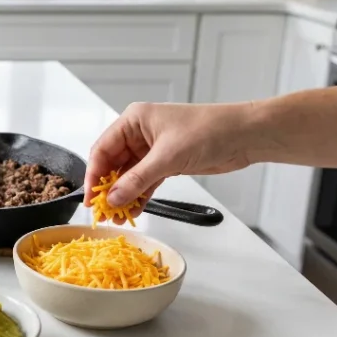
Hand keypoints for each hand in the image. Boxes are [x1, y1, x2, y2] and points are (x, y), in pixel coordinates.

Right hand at [85, 102, 255, 221]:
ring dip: (124, 195)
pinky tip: (135, 210)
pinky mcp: (166, 162)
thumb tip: (113, 198)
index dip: (94, 174)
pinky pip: (145, 181)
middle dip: (108, 188)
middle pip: (113, 164)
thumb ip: (137, 180)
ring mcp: (152, 149)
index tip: (91, 198)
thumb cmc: (208, 131)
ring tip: (118, 216)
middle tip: (103, 212)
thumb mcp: (167, 157)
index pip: (102, 149)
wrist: (245, 135)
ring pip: (129, 175)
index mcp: (133, 120)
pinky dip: (140, 195)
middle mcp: (139, 133)